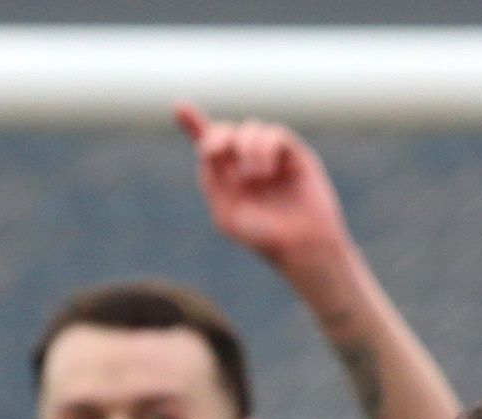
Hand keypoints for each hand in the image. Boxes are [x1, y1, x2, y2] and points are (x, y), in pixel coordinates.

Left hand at [177, 102, 350, 278]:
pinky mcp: (295, 154)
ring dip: (246, 147)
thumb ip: (211, 182)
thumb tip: (210, 150)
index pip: (209, 144)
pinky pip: (276, 134)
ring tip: (254, 176)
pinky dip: (265, 147)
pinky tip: (264, 171)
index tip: (180, 108)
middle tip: (216, 152)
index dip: (193, 123)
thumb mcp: (226, 216)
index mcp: (228, 178)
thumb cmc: (263, 238)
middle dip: (218, 136)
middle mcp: (248, 163)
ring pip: (251, 129)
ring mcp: (272, 157)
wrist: (301, 246)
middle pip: (226, 131)